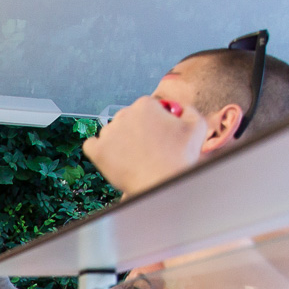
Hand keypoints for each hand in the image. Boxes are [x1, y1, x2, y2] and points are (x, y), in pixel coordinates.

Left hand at [83, 95, 205, 197]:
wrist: (162, 184)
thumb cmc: (181, 157)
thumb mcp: (197, 127)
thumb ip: (187, 110)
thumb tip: (178, 108)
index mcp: (145, 104)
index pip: (146, 108)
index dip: (154, 121)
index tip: (159, 134)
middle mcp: (123, 114)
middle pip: (127, 119)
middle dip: (136, 130)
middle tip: (147, 148)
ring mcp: (108, 133)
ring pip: (111, 132)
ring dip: (119, 141)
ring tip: (133, 157)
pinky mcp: (96, 151)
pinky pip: (91, 145)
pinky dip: (99, 150)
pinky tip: (110, 157)